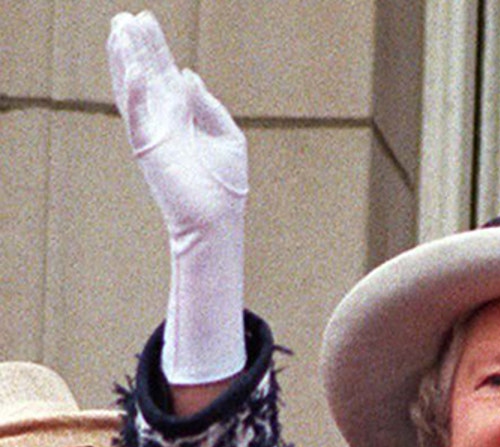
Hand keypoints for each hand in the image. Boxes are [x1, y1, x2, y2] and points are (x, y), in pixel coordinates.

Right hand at [107, 10, 246, 386]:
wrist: (217, 218)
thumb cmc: (225, 183)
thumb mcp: (227, 137)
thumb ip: (208, 106)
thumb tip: (188, 75)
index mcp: (183, 113)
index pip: (164, 72)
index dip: (155, 47)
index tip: (145, 20)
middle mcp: (163, 118)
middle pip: (145, 73)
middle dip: (135, 45)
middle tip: (124, 16)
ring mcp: (152, 131)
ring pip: (133, 88)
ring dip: (124, 60)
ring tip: (118, 31)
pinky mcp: (147, 146)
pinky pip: (136, 114)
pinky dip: (134, 91)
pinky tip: (134, 69)